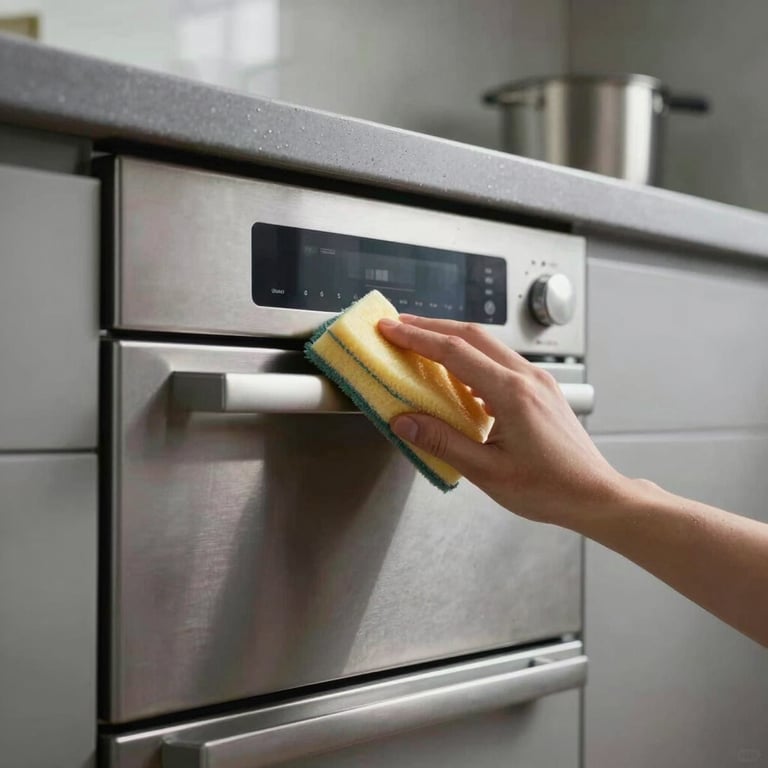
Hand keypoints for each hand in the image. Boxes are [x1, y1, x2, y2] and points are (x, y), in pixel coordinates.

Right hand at [377, 315, 625, 524]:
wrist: (594, 494)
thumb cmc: (549, 488)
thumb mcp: (487, 472)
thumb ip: (443, 443)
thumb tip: (405, 423)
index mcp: (512, 393)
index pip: (455, 352)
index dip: (417, 338)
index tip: (390, 330)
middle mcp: (527, 377)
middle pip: (472, 334)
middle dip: (431, 326)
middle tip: (398, 326)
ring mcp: (537, 380)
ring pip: (487, 344)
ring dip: (451, 338)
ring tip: (421, 343)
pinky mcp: (540, 388)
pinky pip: (500, 361)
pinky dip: (471, 357)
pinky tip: (457, 371)